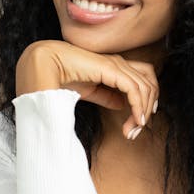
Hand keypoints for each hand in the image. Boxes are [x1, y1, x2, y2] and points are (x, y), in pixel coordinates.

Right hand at [15, 40, 158, 138]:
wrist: (44, 65)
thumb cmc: (61, 76)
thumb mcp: (90, 91)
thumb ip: (106, 96)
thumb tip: (121, 104)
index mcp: (115, 66)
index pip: (143, 81)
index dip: (146, 102)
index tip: (138, 124)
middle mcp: (119, 63)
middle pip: (149, 84)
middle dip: (147, 109)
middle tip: (136, 131)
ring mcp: (116, 64)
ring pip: (145, 88)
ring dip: (142, 112)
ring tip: (133, 130)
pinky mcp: (111, 69)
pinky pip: (134, 89)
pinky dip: (138, 106)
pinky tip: (134, 121)